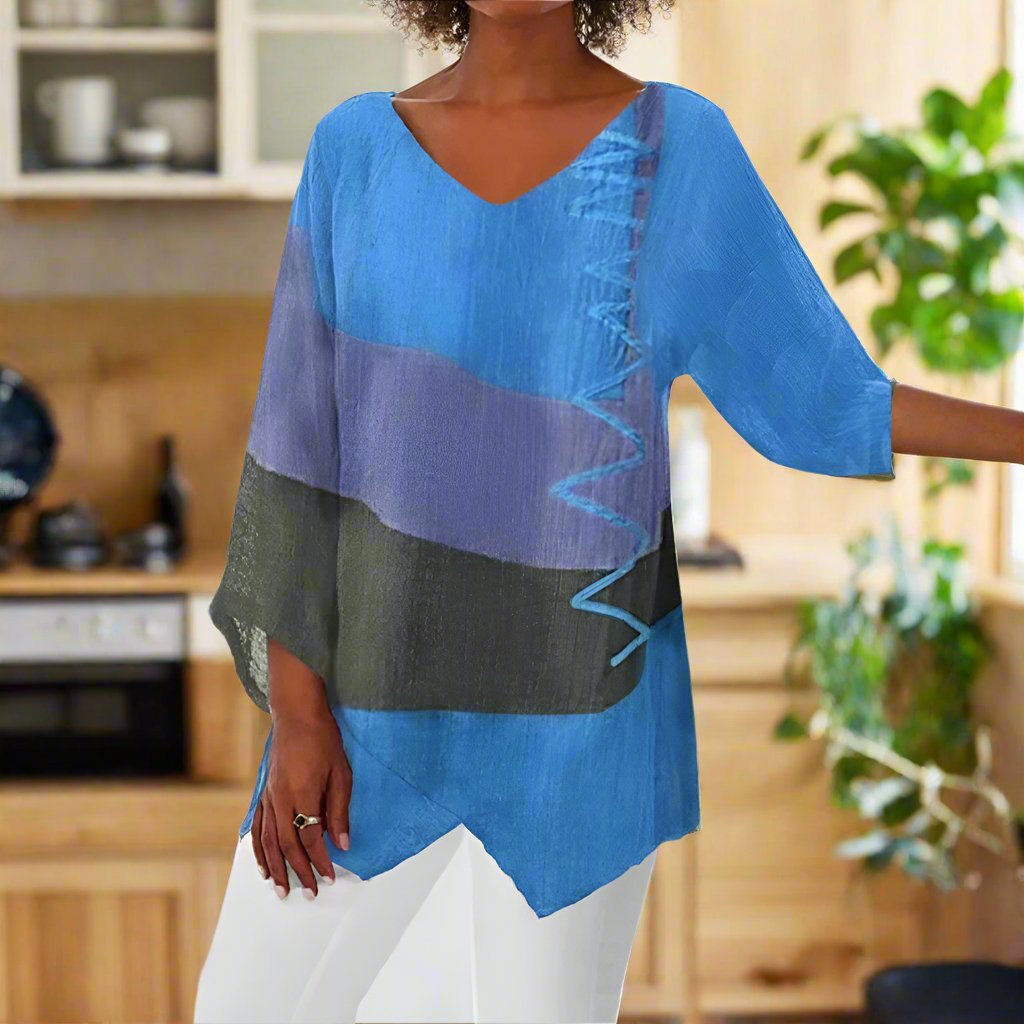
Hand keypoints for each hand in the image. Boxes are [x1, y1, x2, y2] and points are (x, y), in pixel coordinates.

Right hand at [252, 705, 351, 899]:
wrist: (296, 714)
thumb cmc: (323, 740)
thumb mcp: (341, 773)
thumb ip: (339, 810)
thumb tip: (343, 843)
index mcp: (302, 794)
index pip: (310, 838)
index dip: (320, 861)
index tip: (329, 876)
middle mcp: (280, 800)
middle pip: (287, 846)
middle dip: (298, 872)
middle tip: (308, 893)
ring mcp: (268, 797)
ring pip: (268, 842)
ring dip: (275, 868)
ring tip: (282, 889)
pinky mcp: (263, 793)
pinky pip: (257, 828)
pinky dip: (258, 850)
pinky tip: (263, 865)